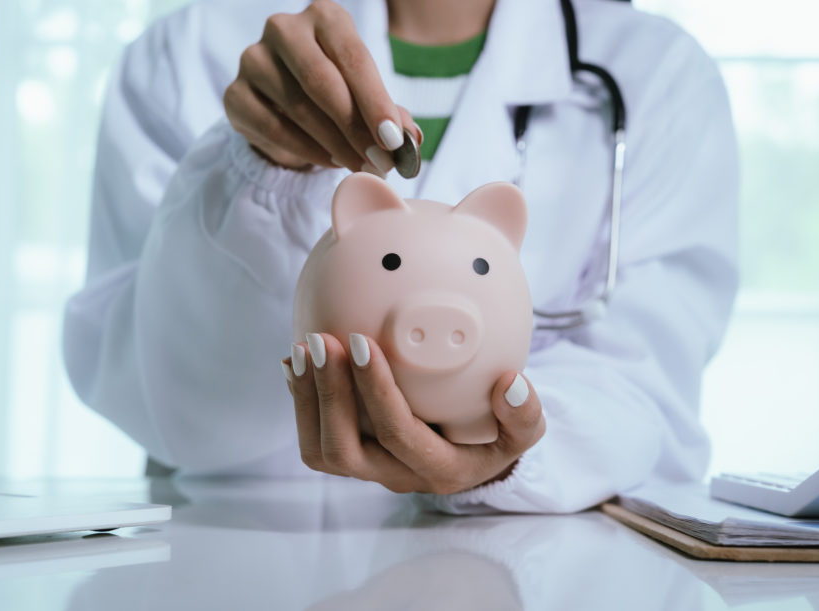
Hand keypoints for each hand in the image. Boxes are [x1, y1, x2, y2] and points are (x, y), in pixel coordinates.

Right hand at [223, 0, 420, 171]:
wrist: (285, 109)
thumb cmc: (337, 95)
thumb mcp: (368, 99)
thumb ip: (391, 115)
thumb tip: (412, 139)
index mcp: (325, 16)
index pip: (353, 57)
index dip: (375, 101)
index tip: (395, 140)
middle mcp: (284, 28)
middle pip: (321, 80)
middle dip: (355, 127)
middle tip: (380, 162)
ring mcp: (253, 59)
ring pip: (298, 106)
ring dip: (335, 144)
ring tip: (361, 166)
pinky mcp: (235, 94)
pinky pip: (273, 127)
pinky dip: (307, 151)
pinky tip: (331, 162)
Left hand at [283, 332, 545, 494]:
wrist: (474, 452)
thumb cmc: (499, 433)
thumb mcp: (524, 430)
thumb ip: (525, 413)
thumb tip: (510, 383)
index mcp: (440, 470)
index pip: (398, 434)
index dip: (376, 390)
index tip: (362, 341)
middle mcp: (397, 476)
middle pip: (346, 450)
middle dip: (329, 394)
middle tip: (322, 341)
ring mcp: (370, 468)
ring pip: (321, 451)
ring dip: (307, 399)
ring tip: (303, 348)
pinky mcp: (351, 454)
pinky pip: (313, 437)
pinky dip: (300, 399)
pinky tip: (294, 360)